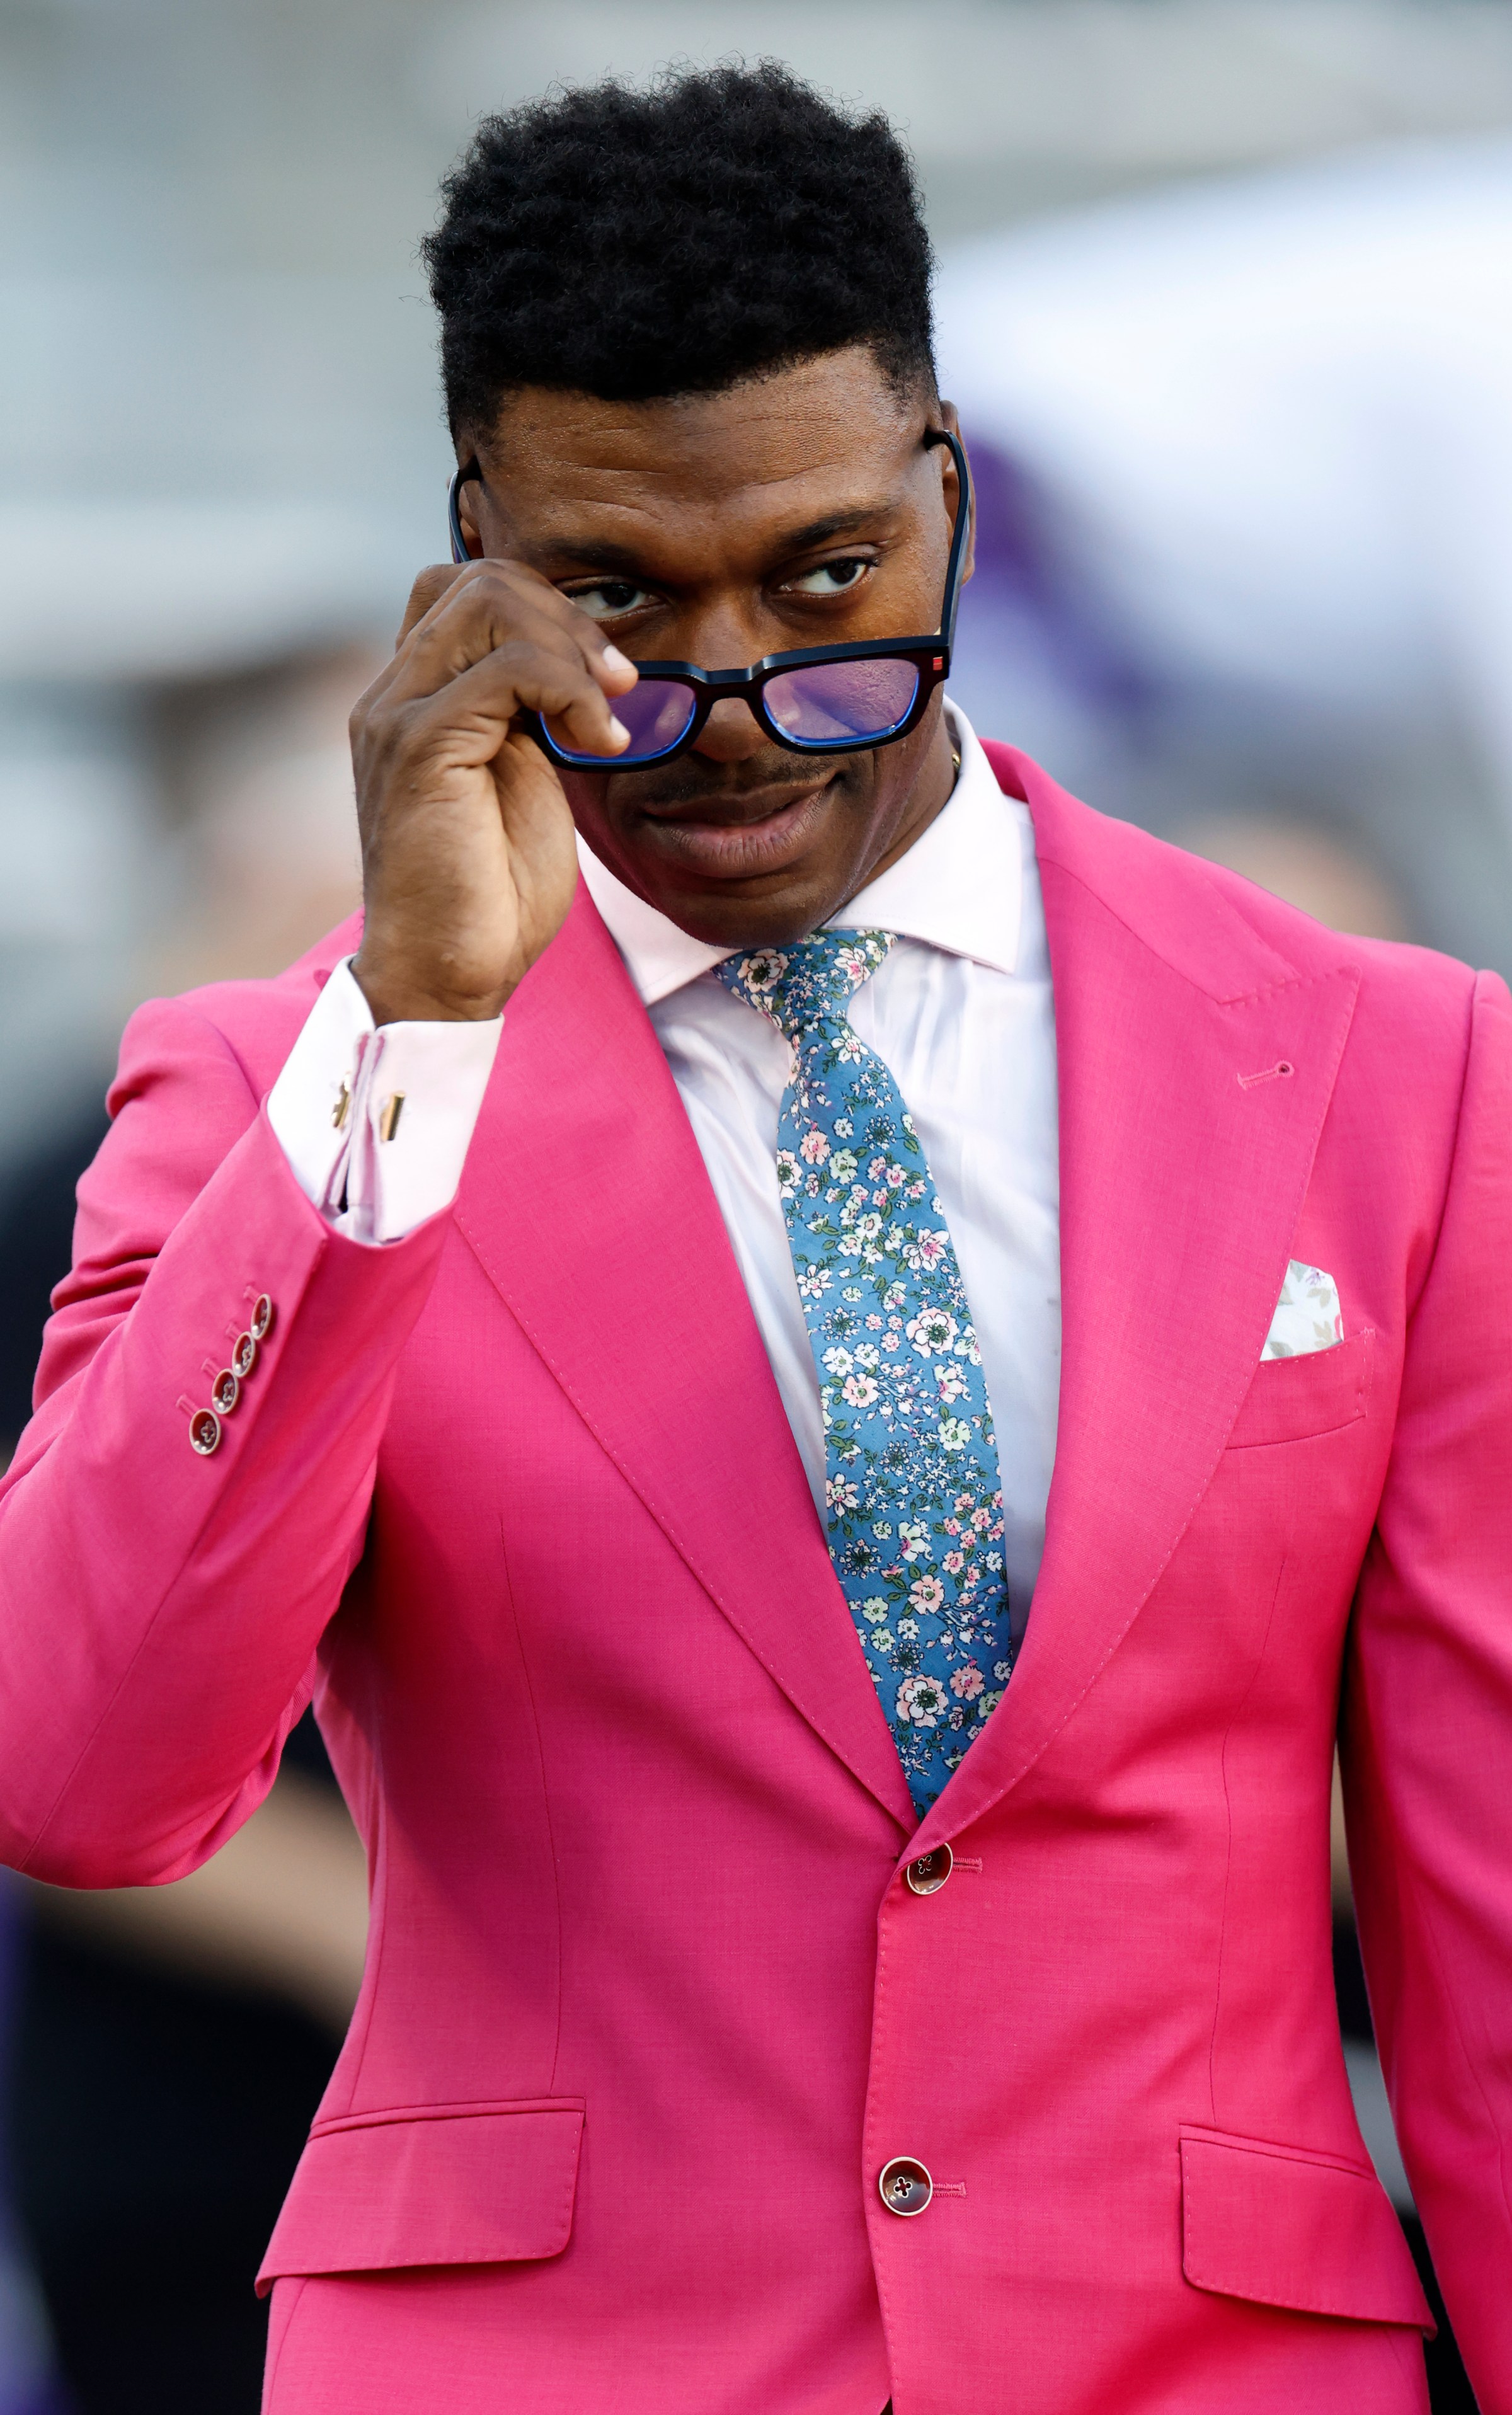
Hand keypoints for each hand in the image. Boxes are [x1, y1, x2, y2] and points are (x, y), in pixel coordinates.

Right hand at [348, 559, 635, 1022]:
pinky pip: (507, 668)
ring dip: (572, 649)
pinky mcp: (420, 746)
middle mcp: (391, 695)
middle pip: (480, 580)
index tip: (603, 675)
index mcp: (412, 698)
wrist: (449, 974)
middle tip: (620, 686)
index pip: (466, 589)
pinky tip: (597, 742)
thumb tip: (573, 666)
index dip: (544, 609)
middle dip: (568, 618)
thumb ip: (527, 714)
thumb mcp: (522, 778)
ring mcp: (398, 715)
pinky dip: (571, 692)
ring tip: (608, 715)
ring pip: (490, 605)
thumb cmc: (492, 892)